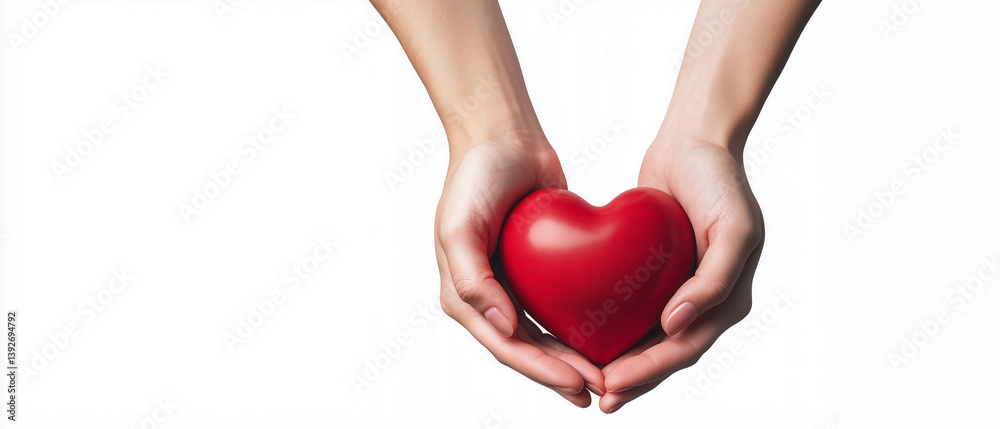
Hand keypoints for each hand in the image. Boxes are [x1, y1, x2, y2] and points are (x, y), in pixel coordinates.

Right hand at [435, 137, 605, 406]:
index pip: (505, 346)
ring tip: (606, 378)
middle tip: (599, 391)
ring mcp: (513, 284)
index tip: (579, 384)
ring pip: (545, 335)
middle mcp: (487, 296)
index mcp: (463, 295)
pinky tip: (607, 338)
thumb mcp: (459, 226)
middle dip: (561, 374)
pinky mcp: (538, 268)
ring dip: (572, 359)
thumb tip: (505, 328)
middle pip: (527, 349)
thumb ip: (472, 280)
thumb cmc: (475, 176)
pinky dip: (579, 325)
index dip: (542, 372)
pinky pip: (559, 305)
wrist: (502, 134)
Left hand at [598, 137, 764, 412]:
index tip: (613, 386)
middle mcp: (704, 301)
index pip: (686, 348)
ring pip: (646, 337)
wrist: (695, 140)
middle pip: (665, 353)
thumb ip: (714, 282)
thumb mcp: (733, 230)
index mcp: (728, 300)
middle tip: (598, 397)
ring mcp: (679, 288)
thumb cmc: (720, 181)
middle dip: (632, 378)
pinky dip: (611, 326)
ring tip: (587, 381)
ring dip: (621, 361)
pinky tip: (581, 335)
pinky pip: (630, 306)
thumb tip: (676, 326)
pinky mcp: (654, 272)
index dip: (651, 372)